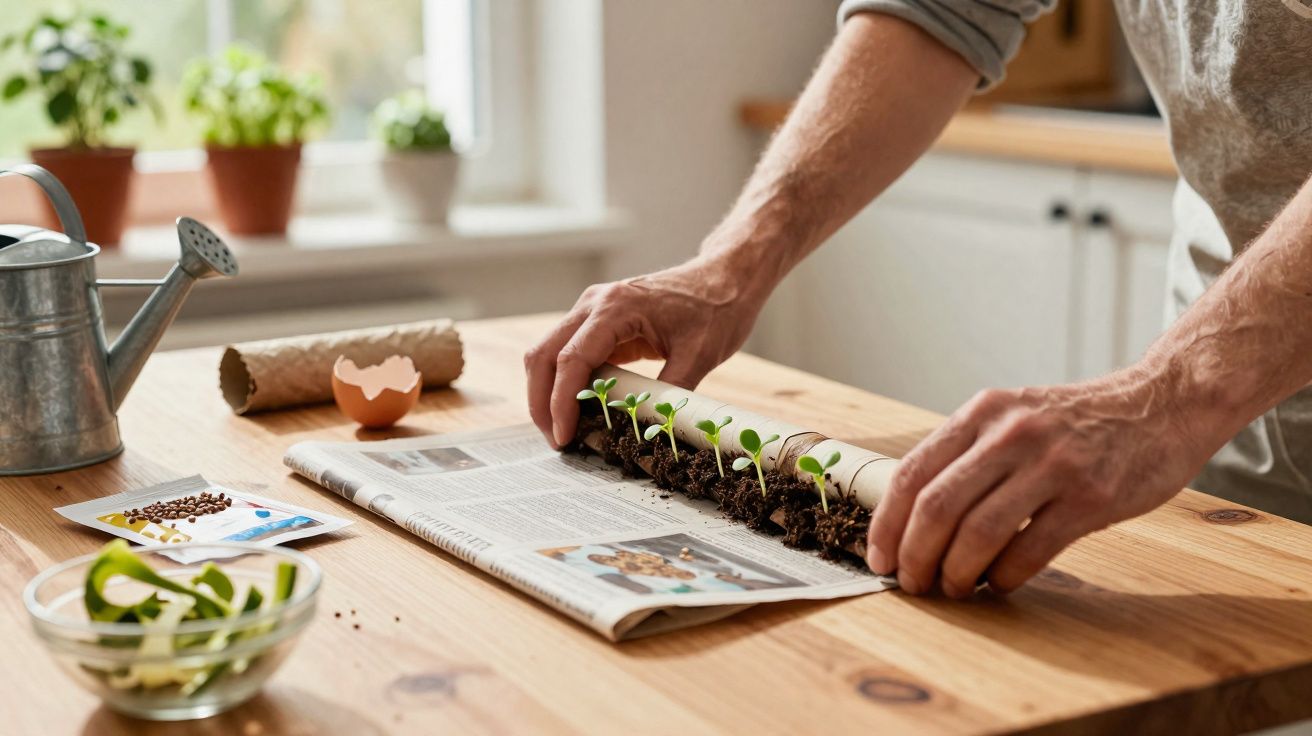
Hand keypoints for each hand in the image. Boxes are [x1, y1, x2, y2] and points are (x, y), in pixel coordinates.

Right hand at [525, 255, 764, 447]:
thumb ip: (670, 395)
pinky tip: (579, 410)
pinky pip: (570, 353)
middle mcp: (594, 304)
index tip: (563, 436)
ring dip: (548, 393)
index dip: (561, 402)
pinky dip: (566, 382)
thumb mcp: (700, 356)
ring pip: (549, 353)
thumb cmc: (716, 308)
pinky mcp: (599, 322)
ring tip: (564, 430)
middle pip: (544, 354)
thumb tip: (651, 435)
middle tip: (556, 440)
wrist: (724, 277)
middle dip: (541, 401)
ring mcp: (592, 310)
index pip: (571, 359)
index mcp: (616, 307)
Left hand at [865, 365, 1220, 596]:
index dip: (886, 524)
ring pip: (979, 533)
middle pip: (937, 507)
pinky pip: (1030, 551)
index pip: (911, 473)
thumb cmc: (1076, 422)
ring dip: (955, 573)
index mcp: (982, 412)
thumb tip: (911, 518)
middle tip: (912, 584)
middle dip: (915, 556)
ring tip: (952, 589)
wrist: (1160, 404)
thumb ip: (967, 454)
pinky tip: (998, 583)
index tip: (878, 558)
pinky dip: (1004, 577)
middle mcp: (1010, 433)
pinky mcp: (1090, 498)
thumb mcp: (1013, 416)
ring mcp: (1052, 464)